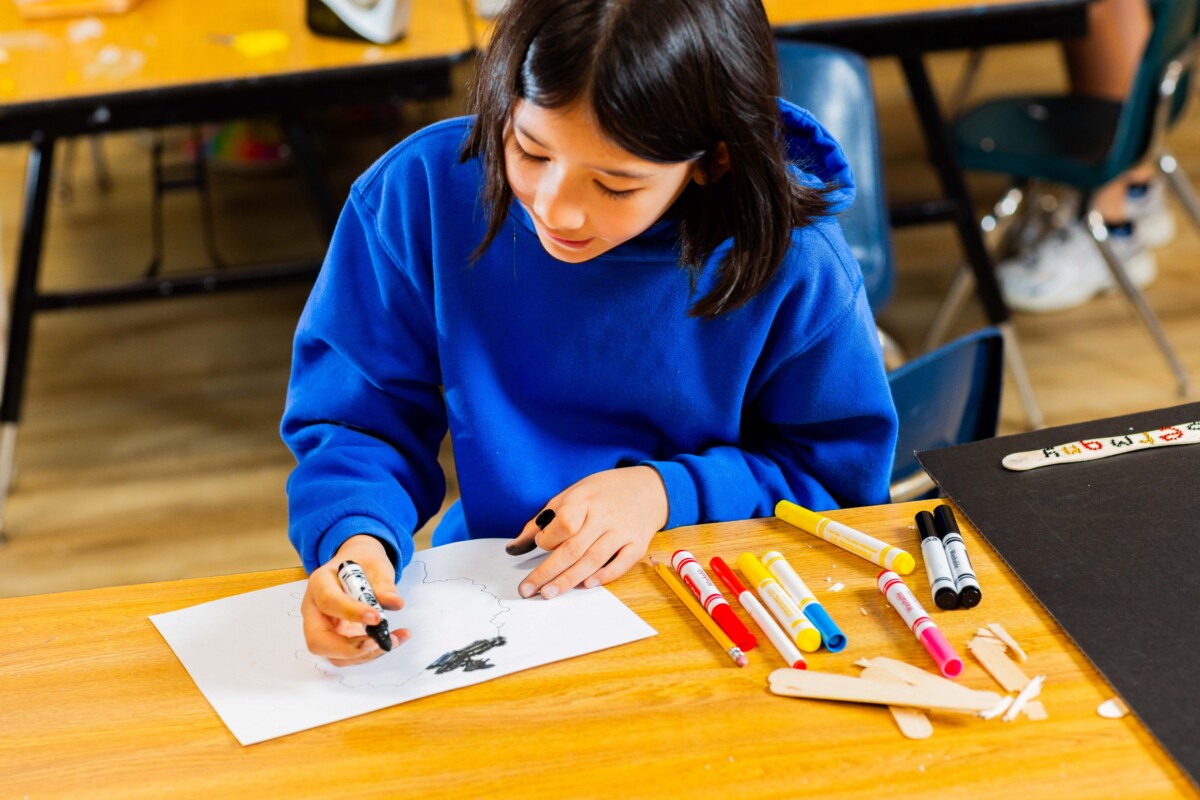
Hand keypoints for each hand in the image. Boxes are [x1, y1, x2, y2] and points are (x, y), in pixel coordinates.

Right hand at [301, 534, 409, 665]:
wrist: (359, 566)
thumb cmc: (363, 563)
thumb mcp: (376, 565)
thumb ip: (384, 584)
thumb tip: (395, 603)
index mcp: (319, 582)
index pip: (328, 601)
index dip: (350, 612)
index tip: (376, 617)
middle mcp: (314, 609)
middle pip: (317, 640)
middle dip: (348, 648)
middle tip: (377, 642)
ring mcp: (322, 628)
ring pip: (333, 655)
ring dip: (365, 654)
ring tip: (393, 640)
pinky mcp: (335, 640)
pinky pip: (347, 656)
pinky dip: (370, 654)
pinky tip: (393, 640)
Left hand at [508, 466, 668, 598]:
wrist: (647, 488)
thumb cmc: (601, 494)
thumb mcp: (570, 496)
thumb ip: (542, 521)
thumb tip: (512, 548)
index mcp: (584, 500)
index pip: (564, 523)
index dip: (548, 539)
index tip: (539, 545)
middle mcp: (604, 516)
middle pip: (574, 548)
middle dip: (548, 571)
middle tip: (528, 590)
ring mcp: (622, 531)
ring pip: (593, 559)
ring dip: (570, 579)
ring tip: (549, 594)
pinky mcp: (638, 544)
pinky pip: (622, 563)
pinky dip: (605, 576)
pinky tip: (587, 585)